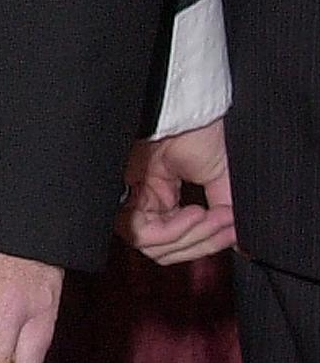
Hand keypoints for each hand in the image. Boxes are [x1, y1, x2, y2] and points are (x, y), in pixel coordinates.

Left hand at [121, 118, 235, 262]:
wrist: (185, 111)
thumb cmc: (200, 134)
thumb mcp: (220, 178)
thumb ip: (223, 213)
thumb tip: (236, 243)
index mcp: (166, 203)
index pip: (180, 243)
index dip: (208, 244)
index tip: (231, 233)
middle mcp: (148, 205)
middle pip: (167, 251)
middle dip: (202, 242)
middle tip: (223, 224)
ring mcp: (136, 202)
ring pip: (157, 248)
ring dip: (191, 236)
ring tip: (205, 215)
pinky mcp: (125, 198)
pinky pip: (146, 234)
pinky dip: (175, 231)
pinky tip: (195, 212)